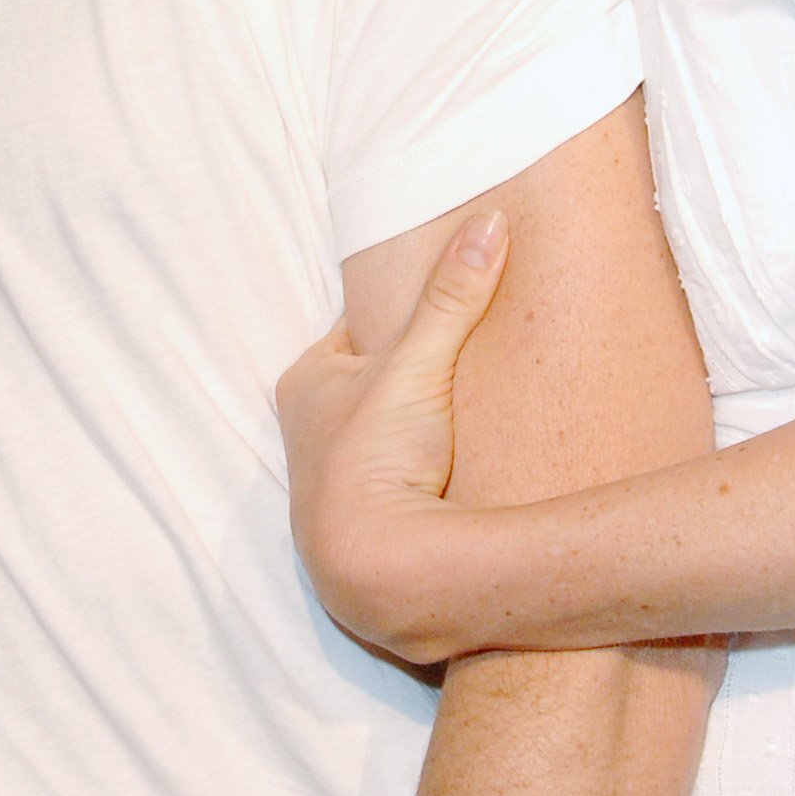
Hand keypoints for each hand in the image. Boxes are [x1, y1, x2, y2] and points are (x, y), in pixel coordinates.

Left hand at [277, 212, 508, 643]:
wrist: (377, 573)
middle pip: (372, 383)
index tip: (447, 303)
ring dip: (421, 426)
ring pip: (386, 434)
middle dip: (414, 372)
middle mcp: (308, 431)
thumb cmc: (376, 461)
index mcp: (307, 384)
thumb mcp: (417, 365)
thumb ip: (452, 296)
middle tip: (469, 353)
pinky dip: (425, 469)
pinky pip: (400, 479)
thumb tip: (488, 222)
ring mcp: (334, 481)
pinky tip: (459, 468)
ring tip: (471, 410)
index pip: (360, 332)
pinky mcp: (364, 523)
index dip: (403, 319)